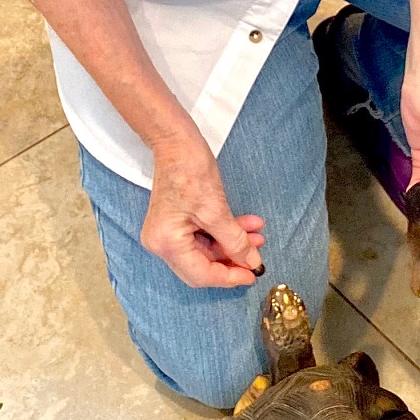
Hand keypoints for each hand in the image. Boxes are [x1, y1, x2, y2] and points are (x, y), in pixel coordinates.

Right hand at [141, 135, 264, 287]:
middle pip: (202, 267)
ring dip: (232, 245)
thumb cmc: (191, 171)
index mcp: (166, 244)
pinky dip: (224, 233)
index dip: (229, 277)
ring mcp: (168, 234)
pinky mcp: (176, 223)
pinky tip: (247, 224)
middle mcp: (162, 244)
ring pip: (206, 251)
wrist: (177, 142)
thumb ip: (235, 241)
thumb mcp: (217, 210)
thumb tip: (252, 262)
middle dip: (232, 261)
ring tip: (257, 235)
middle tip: (257, 256)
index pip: (201, 274)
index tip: (253, 274)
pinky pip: (203, 237)